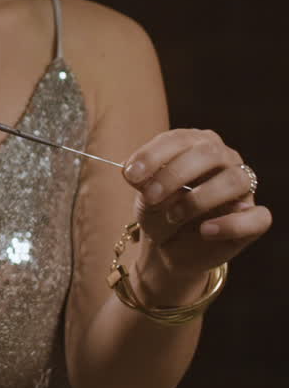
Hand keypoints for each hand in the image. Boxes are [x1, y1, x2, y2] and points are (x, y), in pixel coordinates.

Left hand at [122, 128, 271, 281]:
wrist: (167, 248)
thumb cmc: (158, 211)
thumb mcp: (145, 195)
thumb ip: (143, 181)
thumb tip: (133, 172)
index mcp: (197, 144)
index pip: (181, 139)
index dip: (154, 155)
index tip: (130, 174)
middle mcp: (224, 159)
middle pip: (209, 153)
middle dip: (174, 174)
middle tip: (150, 197)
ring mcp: (242, 189)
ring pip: (235, 180)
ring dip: (199, 198)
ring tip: (173, 215)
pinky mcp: (253, 219)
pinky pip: (257, 217)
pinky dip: (230, 224)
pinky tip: (205, 231)